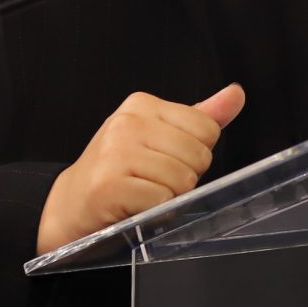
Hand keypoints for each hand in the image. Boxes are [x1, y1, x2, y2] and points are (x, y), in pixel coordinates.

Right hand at [36, 85, 244, 253]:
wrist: (71, 203)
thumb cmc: (118, 170)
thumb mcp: (159, 136)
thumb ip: (200, 117)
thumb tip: (236, 94)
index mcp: (142, 105)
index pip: (207, 129)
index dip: (194, 154)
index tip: (165, 159)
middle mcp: (128, 122)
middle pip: (198, 156)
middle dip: (184, 178)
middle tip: (152, 180)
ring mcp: (115, 153)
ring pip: (182, 180)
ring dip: (169, 197)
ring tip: (143, 192)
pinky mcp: (109, 185)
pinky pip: (161, 201)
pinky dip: (154, 212)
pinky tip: (134, 205)